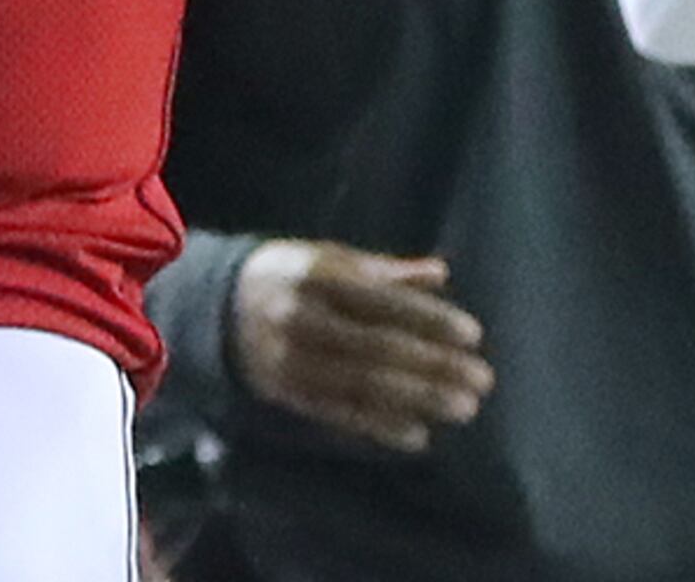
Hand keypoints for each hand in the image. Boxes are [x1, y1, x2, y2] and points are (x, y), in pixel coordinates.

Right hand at [230, 239, 492, 453]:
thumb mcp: (328, 259)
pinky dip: (379, 426)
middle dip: (434, 366)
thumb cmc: (287, 276)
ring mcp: (291, 360)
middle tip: (482, 380)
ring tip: (462, 408)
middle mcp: (303, 319)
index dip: (429, 318)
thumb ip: (384, 271)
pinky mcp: (285, 393)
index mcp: (316, 276)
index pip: (382, 301)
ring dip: (417, 399)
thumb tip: (441, 273)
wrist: (213, 307)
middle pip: (377, 347)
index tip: (473, 335)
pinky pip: (337, 413)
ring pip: (362, 385)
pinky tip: (416, 435)